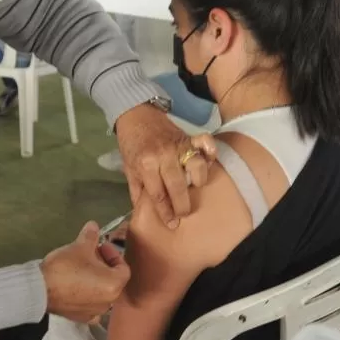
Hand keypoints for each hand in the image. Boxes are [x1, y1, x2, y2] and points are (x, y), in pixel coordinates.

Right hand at [41, 222, 130, 322]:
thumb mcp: (79, 247)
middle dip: (104, 265)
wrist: (40, 289)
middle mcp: (109, 302)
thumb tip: (94, 226)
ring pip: (102, 293)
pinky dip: (88, 296)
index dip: (113, 254)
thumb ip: (91, 235)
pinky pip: (90, 305)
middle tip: (91, 254)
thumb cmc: (65, 267)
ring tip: (82, 268)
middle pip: (113, 281)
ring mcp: (95, 312)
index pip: (123, 268)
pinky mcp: (80, 318)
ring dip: (96, 280)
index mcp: (114, 285)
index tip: (100, 246)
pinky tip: (77, 287)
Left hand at [115, 105, 216, 227]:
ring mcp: (178, 145)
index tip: (172, 224)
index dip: (166, 212)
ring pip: (196, 166)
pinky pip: (204, 143)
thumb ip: (138, 191)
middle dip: (182, 205)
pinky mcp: (188, 136)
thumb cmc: (131, 145)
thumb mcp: (129, 170)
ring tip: (194, 186)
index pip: (158, 195)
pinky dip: (210, 152)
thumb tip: (144, 213)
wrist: (135, 116)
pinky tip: (209, 162)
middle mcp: (163, 156)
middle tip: (184, 214)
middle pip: (178, 186)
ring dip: (198, 180)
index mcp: (145, 166)